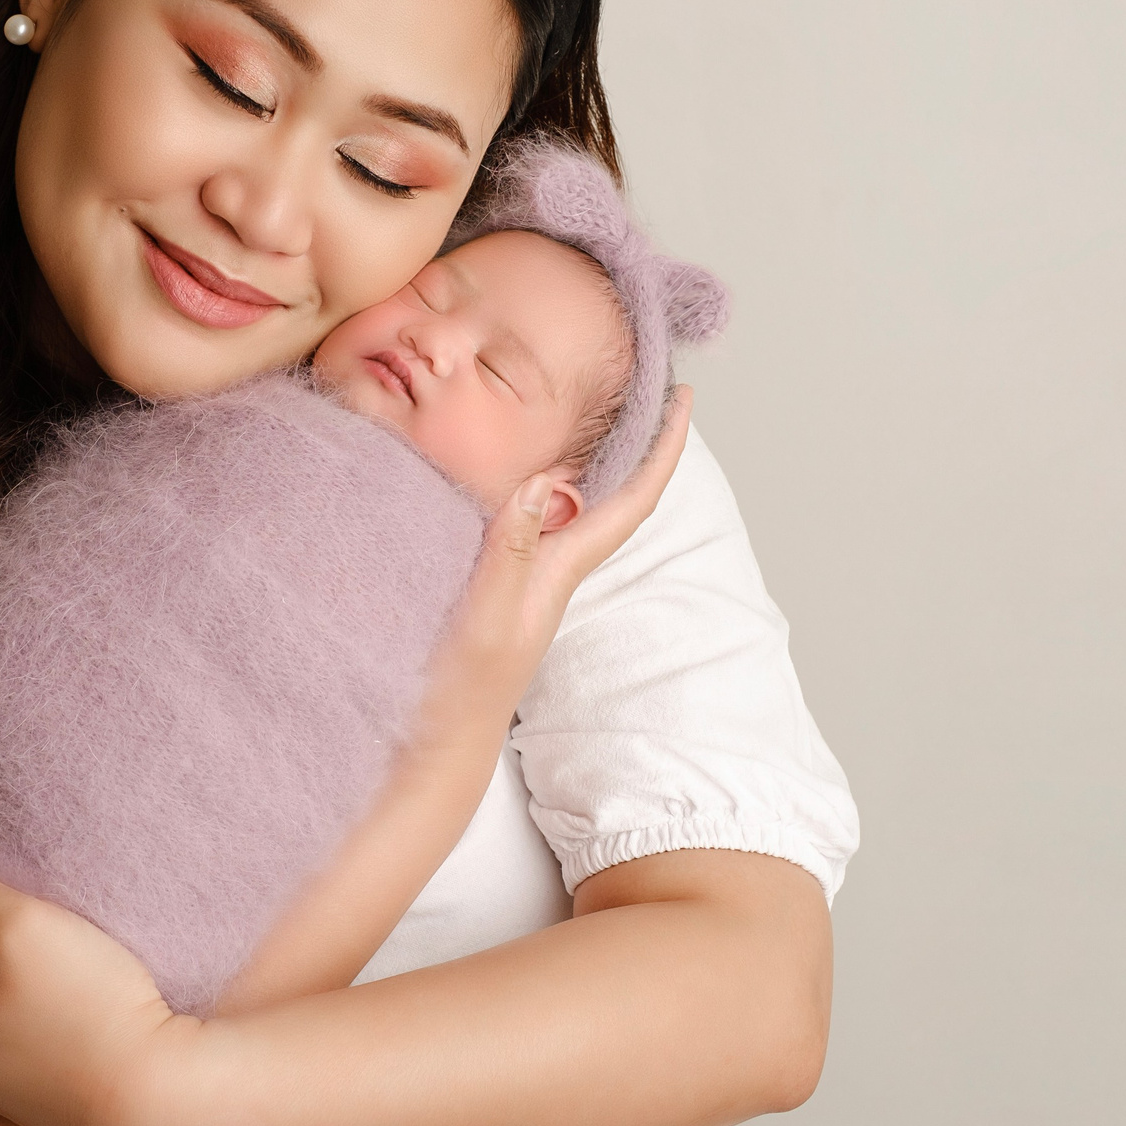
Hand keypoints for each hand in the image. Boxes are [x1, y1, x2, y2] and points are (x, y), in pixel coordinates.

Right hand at [427, 385, 694, 729]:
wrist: (440, 738)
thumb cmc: (463, 687)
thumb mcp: (486, 616)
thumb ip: (510, 552)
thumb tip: (543, 482)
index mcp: (562, 570)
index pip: (631, 500)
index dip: (663, 449)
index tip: (684, 399)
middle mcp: (554, 568)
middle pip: (613, 493)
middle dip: (635, 439)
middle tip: (643, 386)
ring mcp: (528, 577)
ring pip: (574, 504)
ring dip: (590, 456)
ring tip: (593, 409)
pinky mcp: (498, 583)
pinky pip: (532, 518)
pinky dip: (537, 483)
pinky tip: (519, 471)